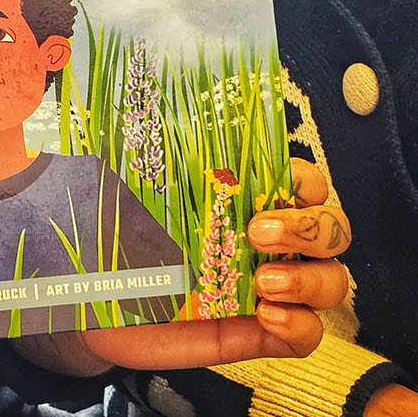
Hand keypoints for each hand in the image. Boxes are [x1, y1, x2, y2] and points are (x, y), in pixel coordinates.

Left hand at [13, 159, 349, 375]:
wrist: (85, 302)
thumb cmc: (107, 232)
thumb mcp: (112, 181)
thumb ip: (118, 139)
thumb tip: (84, 81)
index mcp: (245, 197)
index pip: (304, 181)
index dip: (307, 180)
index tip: (280, 183)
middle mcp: (267, 241)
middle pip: (332, 229)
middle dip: (312, 228)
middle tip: (257, 232)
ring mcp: (266, 289)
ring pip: (333, 282)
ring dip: (311, 279)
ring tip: (263, 284)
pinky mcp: (253, 335)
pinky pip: (307, 336)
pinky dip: (300, 326)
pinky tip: (266, 316)